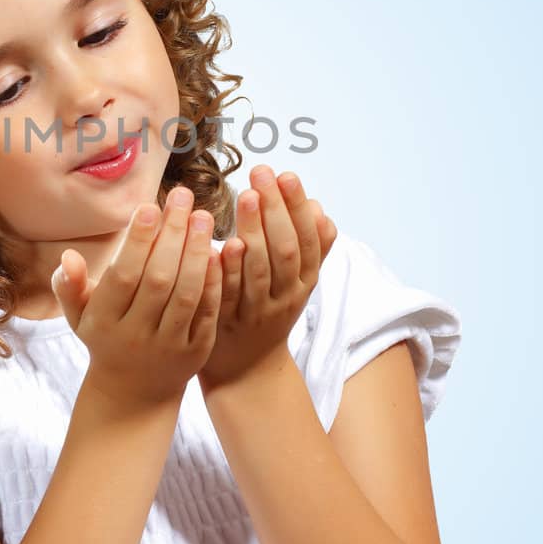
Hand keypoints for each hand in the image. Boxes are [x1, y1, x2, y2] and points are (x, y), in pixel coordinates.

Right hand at [52, 186, 222, 409]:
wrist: (134, 394)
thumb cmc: (106, 339)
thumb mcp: (79, 317)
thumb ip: (70, 286)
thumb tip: (67, 257)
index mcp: (104, 322)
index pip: (124, 276)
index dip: (138, 241)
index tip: (150, 206)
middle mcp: (136, 335)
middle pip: (158, 280)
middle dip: (173, 235)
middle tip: (184, 198)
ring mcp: (168, 345)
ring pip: (186, 294)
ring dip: (197, 252)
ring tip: (203, 216)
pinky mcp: (196, 351)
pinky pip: (207, 312)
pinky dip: (213, 281)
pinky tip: (219, 250)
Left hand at [197, 166, 337, 395]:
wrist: (248, 371)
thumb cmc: (270, 313)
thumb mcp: (298, 282)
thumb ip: (311, 248)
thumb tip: (320, 209)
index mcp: (304, 281)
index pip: (306, 239)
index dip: (297, 207)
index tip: (287, 174)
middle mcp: (284, 296)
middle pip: (284, 250)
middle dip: (276, 208)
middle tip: (262, 172)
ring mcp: (256, 311)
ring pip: (259, 269)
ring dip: (254, 230)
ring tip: (246, 195)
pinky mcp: (226, 322)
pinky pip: (228, 294)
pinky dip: (228, 269)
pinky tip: (222, 244)